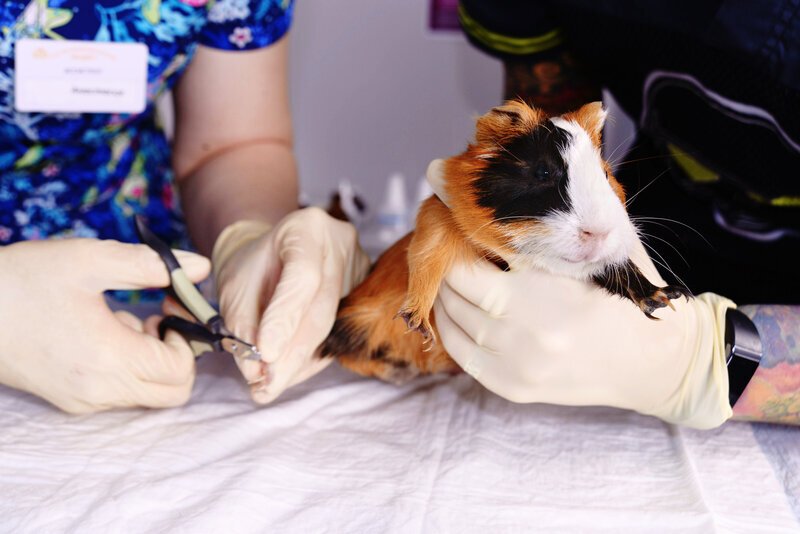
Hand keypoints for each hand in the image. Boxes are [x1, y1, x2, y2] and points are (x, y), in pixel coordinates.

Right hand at [0, 239, 210, 413]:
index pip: (180, 370)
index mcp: (108, 359)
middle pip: (173, 392)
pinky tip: (104, 332)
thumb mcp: (89, 260)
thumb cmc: (24, 281)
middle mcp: (99, 391)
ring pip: (149, 394)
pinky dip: (130, 367)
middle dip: (178, 353)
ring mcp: (84, 400)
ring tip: (120, 318)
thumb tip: (200, 268)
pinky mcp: (72, 400)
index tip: (167, 304)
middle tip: (156, 314)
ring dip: (152, 358)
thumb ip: (150, 265)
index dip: (187, 337)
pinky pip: (122, 393)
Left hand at [212, 207, 369, 402]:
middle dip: (292, 353)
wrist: (273, 255)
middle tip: (266, 386)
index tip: (265, 356)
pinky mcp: (363, 291)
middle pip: (321, 308)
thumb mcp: (234, 289)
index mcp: (307, 228)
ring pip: (331, 326)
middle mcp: (340, 243)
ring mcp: (358, 267)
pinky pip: (339, 332)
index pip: (302, 277)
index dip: (285, 319)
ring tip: (271, 385)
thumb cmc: (252, 268)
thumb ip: (242, 326)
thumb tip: (256, 371)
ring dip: (300, 361)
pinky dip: (311, 357)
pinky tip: (291, 371)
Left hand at [434, 240, 735, 428]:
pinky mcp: (511, 389)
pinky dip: (450, 325)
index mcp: (543, 295)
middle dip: (446, 263)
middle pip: (453, 293)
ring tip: (453, 270)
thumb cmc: (627, 295)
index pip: (466, 268)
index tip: (452, 216)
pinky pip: (459, 353)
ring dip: (445, 292)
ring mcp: (515, 367)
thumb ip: (554, 221)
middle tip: (449, 241)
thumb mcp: (601, 245)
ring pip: (451, 322)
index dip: (452, 239)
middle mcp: (523, 336)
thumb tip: (502, 186)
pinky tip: (457, 305)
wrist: (654, 361)